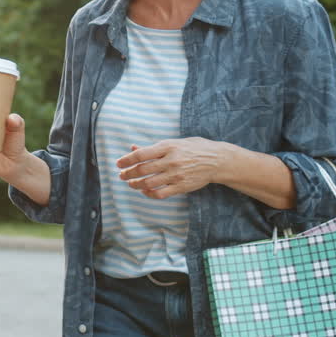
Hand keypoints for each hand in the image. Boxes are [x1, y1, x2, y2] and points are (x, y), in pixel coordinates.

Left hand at [117, 137, 231, 198]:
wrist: (216, 160)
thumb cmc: (193, 148)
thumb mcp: (174, 142)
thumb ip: (153, 147)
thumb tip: (133, 147)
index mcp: (168, 146)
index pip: (141, 154)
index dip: (127, 159)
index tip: (119, 163)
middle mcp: (171, 161)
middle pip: (142, 169)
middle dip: (128, 173)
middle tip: (121, 175)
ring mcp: (176, 175)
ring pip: (149, 183)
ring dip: (136, 184)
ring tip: (130, 184)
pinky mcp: (181, 186)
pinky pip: (160, 193)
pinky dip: (149, 194)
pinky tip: (144, 191)